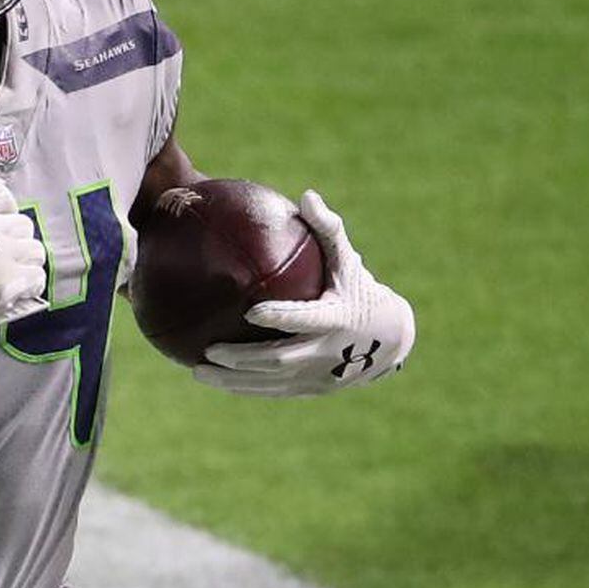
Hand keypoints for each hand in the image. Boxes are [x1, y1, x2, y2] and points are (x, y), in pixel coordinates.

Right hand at [0, 179, 47, 336]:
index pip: (0, 195)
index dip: (6, 207)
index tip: (3, 219)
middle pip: (23, 224)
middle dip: (18, 238)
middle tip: (9, 253)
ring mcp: (4, 257)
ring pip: (35, 249)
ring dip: (28, 260)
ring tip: (18, 272)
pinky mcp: (12, 283)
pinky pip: (37, 275)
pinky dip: (32, 282)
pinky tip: (23, 289)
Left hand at [193, 190, 414, 396]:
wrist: (391, 340)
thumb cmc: (359, 290)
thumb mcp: (349, 261)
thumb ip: (329, 230)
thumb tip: (307, 195)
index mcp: (336, 319)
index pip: (305, 319)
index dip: (281, 317)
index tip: (251, 311)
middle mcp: (326, 353)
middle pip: (280, 360)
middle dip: (243, 359)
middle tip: (209, 350)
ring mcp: (319, 376)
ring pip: (271, 383)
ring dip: (234, 380)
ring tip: (197, 371)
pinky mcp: (311, 389)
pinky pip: (272, 391)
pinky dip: (243, 388)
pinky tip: (213, 380)